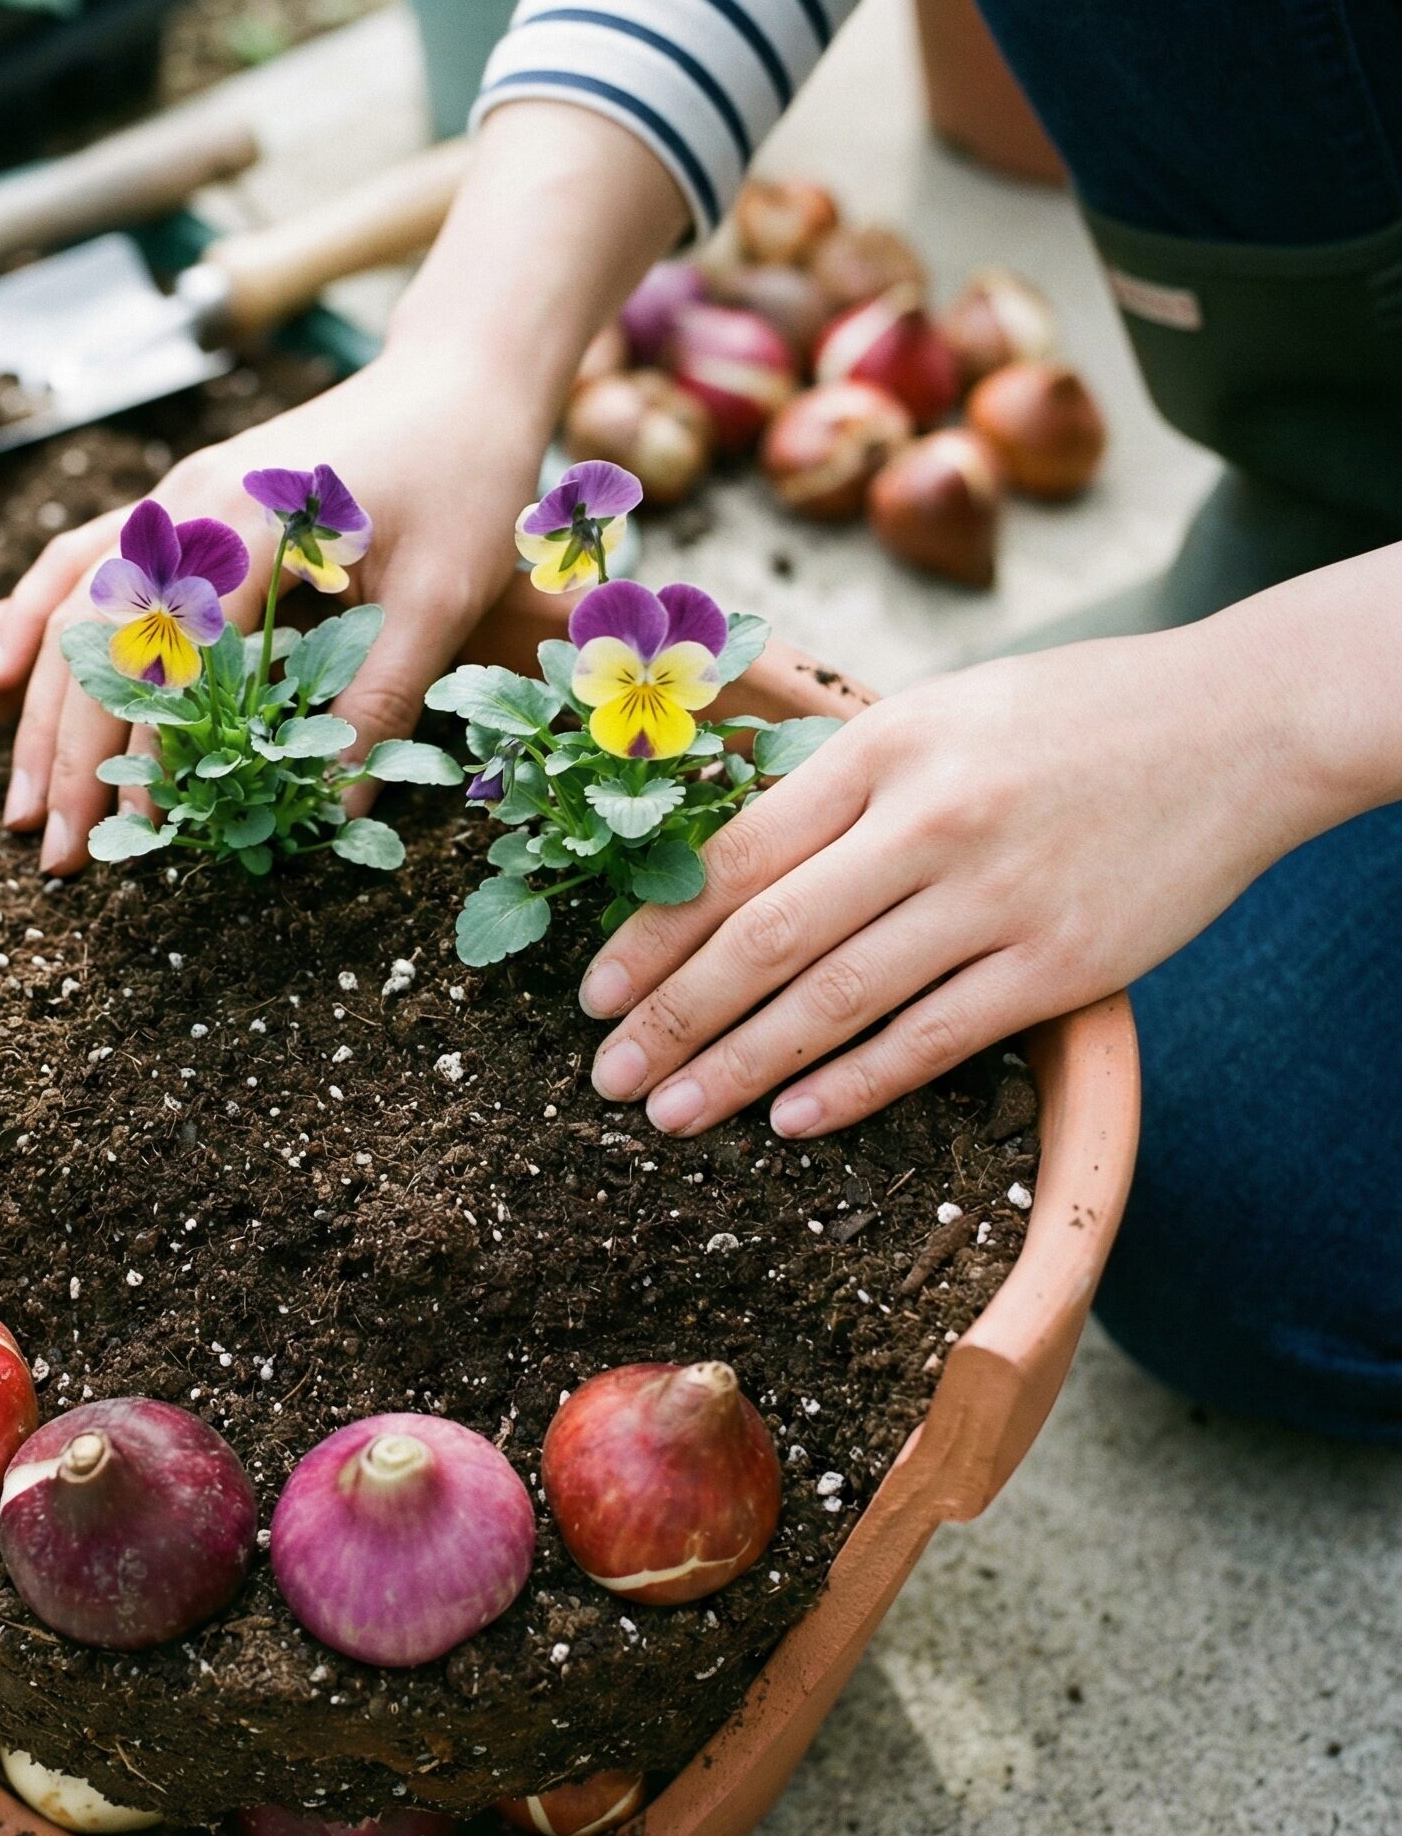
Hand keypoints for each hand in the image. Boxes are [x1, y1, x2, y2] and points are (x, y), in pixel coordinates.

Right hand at [0, 346, 547, 868]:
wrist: (459, 376)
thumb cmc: (462, 480)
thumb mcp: (442, 600)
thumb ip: (381, 702)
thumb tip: (331, 815)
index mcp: (252, 525)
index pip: (173, 657)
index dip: (152, 751)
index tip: (148, 834)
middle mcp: (190, 504)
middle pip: (98, 641)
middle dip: (72, 755)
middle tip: (63, 856)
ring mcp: (173, 498)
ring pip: (72, 609)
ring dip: (38, 712)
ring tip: (24, 808)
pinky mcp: (176, 501)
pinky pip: (78, 559)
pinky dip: (32, 621)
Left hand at [578, 625, 1303, 1138]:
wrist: (1242, 724)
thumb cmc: (1067, 718)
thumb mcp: (933, 714)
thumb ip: (833, 785)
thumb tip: (717, 864)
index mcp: (879, 749)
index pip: (731, 857)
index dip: (649, 937)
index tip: (593, 996)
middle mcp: (926, 820)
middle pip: (761, 939)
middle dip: (669, 1018)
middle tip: (606, 1078)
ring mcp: (994, 896)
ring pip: (833, 1001)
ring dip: (739, 1068)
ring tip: (672, 1114)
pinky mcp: (1061, 963)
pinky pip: (932, 1040)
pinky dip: (854, 1086)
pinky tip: (792, 1120)